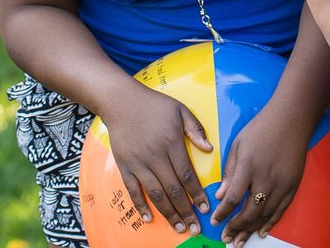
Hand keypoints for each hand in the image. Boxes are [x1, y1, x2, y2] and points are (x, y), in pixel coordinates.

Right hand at [101, 85, 213, 236]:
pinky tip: (148, 218)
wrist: (120, 100)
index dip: (197, 193)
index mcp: (171, 142)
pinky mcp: (124, 165)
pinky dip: (140, 206)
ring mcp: (138, 162)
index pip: (187, 174)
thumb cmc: (152, 104)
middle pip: (173, 189)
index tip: (205, 208)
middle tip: (195, 227)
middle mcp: (155, 155)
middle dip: (186, 211)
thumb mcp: (179, 109)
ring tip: (178, 228)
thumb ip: (195, 129)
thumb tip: (209, 149)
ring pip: (155, 194)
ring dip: (168, 213)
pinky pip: (133, 190)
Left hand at [209, 104, 307, 246]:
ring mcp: (282, 184)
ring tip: (240, 241)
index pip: (234, 197)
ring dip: (251, 230)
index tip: (215, 222)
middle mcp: (266, 178)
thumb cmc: (260, 129)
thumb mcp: (237, 144)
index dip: (224, 213)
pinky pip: (281, 210)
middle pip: (250, 211)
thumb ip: (229, 171)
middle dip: (236, 227)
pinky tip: (261, 232)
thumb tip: (221, 196)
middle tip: (227, 239)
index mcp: (248, 166)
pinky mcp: (293, 185)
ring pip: (266, 215)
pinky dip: (270, 223)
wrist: (291, 120)